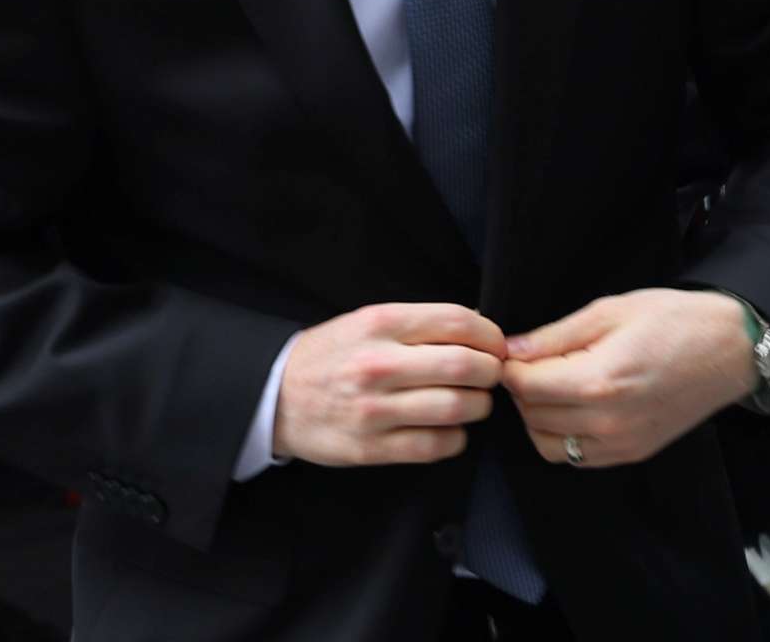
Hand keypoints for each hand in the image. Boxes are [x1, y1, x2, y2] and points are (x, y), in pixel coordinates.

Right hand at [270, 303, 505, 467]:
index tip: (496, 346)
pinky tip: (451, 429)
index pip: (458, 322)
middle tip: (490, 376)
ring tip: (473, 402)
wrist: (273, 397)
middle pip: (465, 366)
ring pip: (456, 408)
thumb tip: (480, 326)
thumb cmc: (331, 355)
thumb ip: (420, 323)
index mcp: (381, 323)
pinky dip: (455, 438)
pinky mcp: (369, 448)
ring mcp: (373, 410)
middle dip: (491, 372)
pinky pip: (433, 445)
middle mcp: (378, 364)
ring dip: (478, 406)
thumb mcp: (368, 321)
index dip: (490, 335)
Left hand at [500, 289, 754, 468]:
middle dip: (524, 390)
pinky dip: (563, 437)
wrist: (730, 348)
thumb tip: (509, 350)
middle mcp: (606, 422)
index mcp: (598, 381)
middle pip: (532, 416)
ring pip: (548, 446)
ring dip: (539, 418)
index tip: (516, 351)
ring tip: (554, 387)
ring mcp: (621, 445)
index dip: (511, 367)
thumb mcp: (611, 310)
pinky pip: (576, 458)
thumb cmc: (673, 319)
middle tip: (536, 364)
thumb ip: (556, 335)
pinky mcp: (633, 454)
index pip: (526, 386)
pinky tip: (576, 408)